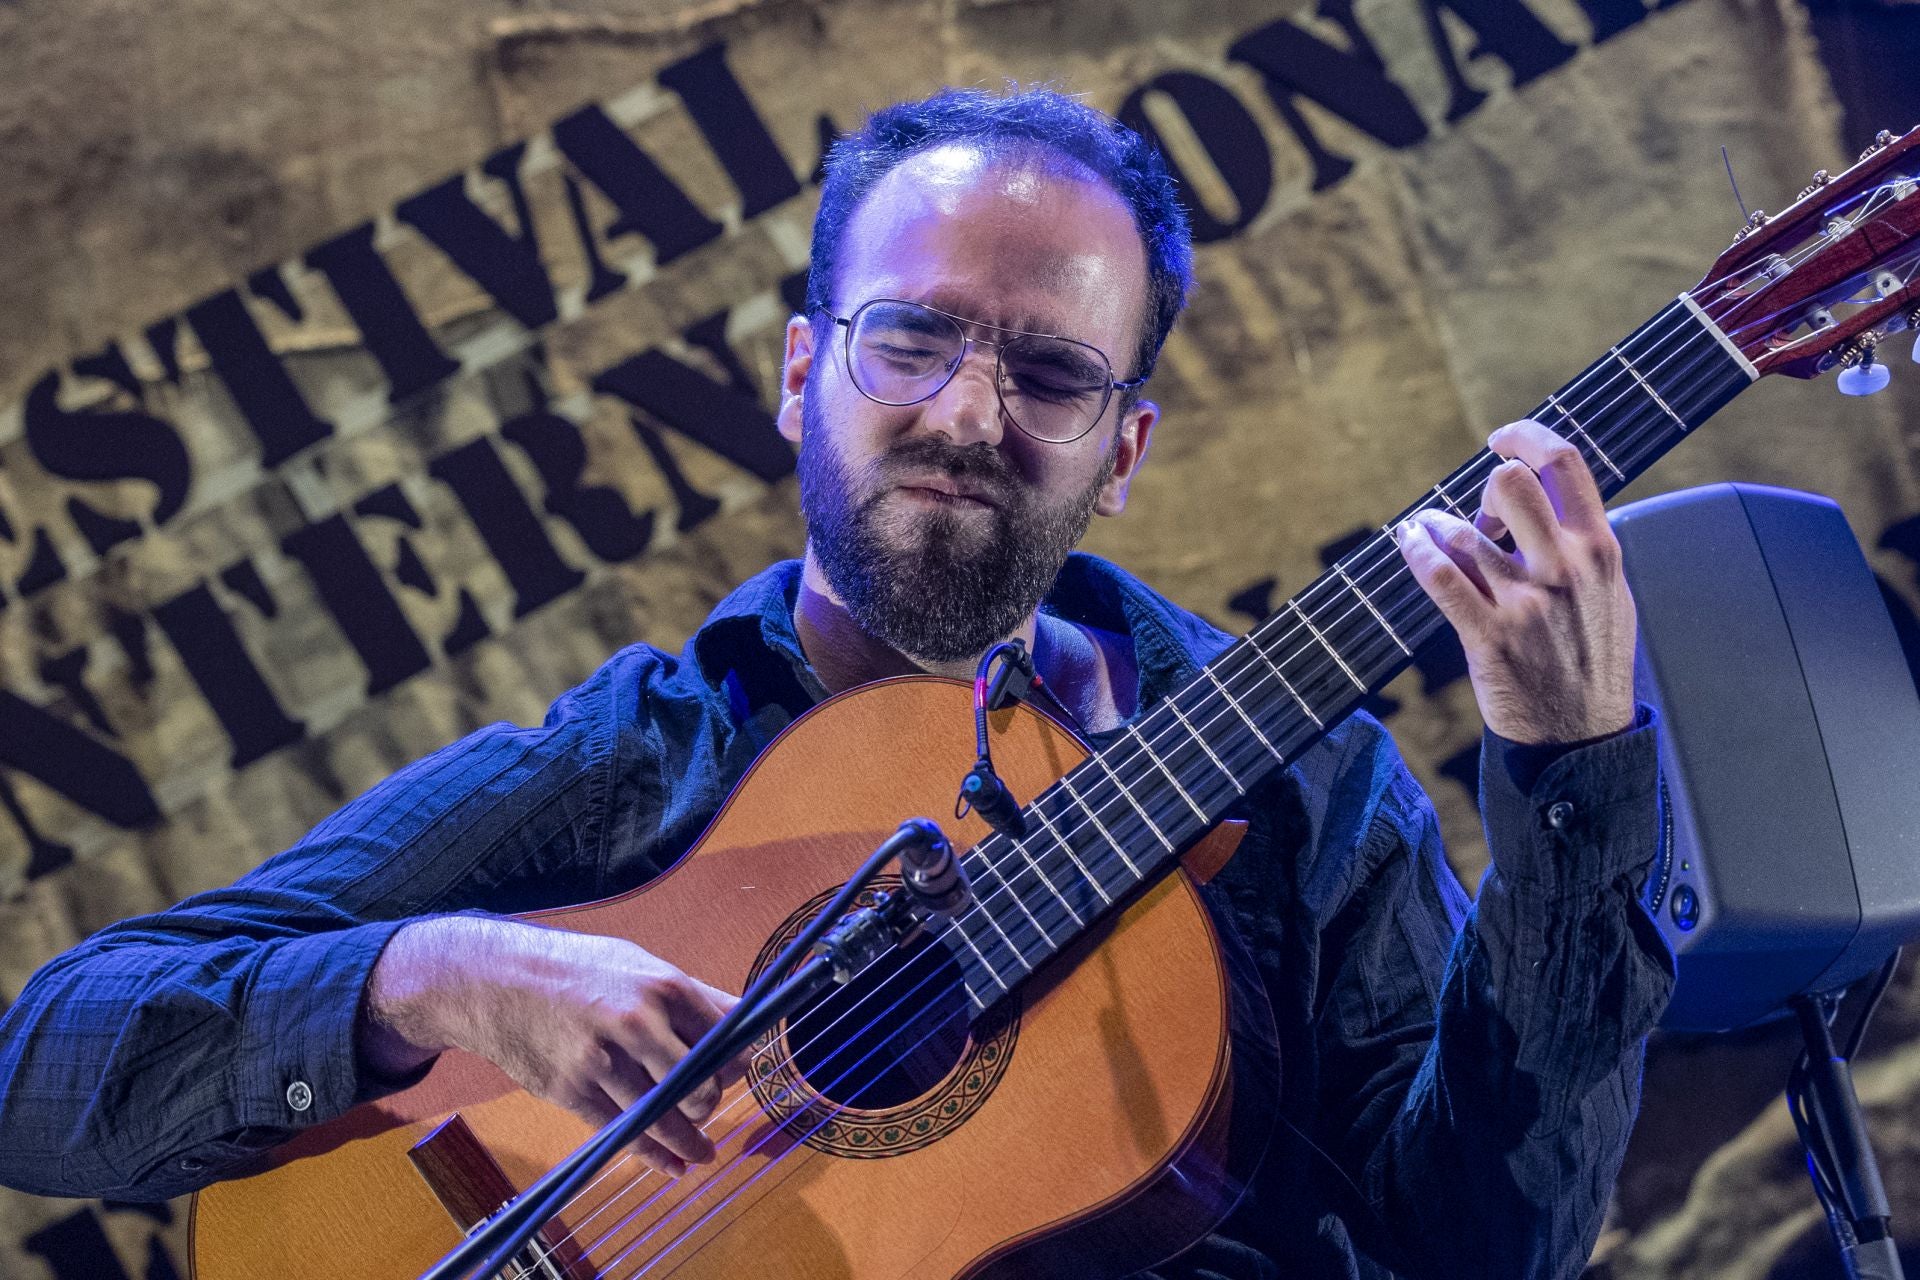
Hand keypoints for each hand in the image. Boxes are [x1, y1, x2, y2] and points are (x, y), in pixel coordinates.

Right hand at [362, 916, 740, 1177]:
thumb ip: (694, 995)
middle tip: (711, 1109)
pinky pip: (622, 1132)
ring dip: (689, 1142)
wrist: (496, 979)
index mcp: (663, 986)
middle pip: (700, 1085)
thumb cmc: (577, 969)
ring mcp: (603, 1060)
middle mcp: (637, 1023)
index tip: (739, 1075)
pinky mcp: (572, 1090)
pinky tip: (669, 1164)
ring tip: (704, 1154)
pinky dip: (651, 1155)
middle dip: (711, 1104)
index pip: (724, 1038)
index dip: (736, 1063)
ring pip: (663, 1117)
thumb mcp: (640, 964)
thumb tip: (746, 1019)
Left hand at [1393, 420, 1636, 744]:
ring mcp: (1526, 603)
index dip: (1526, 436)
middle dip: (1484, 486)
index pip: (1566, 464)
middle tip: (1479, 511)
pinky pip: (1440, 576)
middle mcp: (1566, 570)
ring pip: (1463, 532)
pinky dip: (1417, 550)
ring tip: (1430, 532)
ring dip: (1437, 525)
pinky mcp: (1489, 636)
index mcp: (1600, 550)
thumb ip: (1584, 544)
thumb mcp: (1612, 594)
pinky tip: (1410, 541)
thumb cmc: (1593, 662)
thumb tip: (1549, 497)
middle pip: (1509, 483)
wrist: (1583, 739)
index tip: (1502, 438)